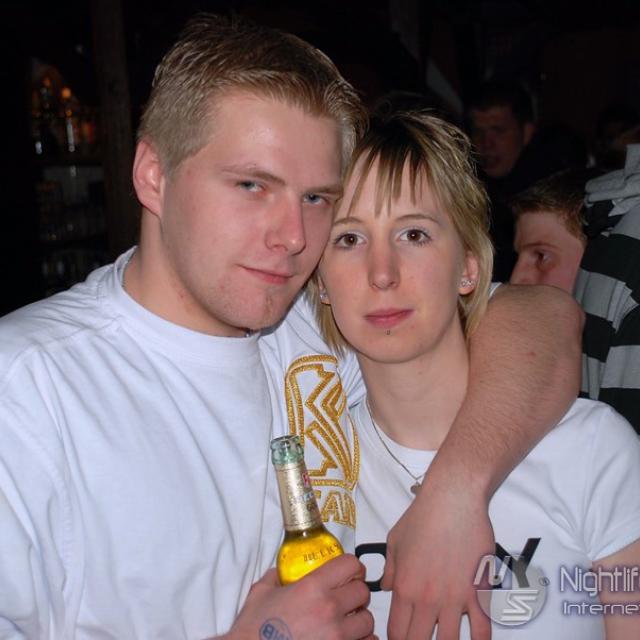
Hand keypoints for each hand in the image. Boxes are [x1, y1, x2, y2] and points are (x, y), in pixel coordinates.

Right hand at [226, 554, 374, 639]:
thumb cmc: (254, 627)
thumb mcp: (262, 591)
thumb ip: (277, 576)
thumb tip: (284, 571)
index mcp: (312, 587)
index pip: (350, 565)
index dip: (351, 567)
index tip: (347, 573)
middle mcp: (329, 609)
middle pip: (363, 592)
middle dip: (355, 593)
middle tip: (345, 599)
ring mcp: (337, 636)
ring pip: (368, 621)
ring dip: (359, 620)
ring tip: (347, 623)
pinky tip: (348, 639)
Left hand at [382, 481, 493, 639]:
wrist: (453, 500)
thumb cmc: (422, 516)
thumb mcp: (395, 540)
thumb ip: (390, 569)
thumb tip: (386, 586)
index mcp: (404, 587)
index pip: (397, 632)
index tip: (403, 637)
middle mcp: (428, 599)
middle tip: (422, 638)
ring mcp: (455, 598)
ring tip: (445, 638)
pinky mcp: (478, 591)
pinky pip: (482, 629)